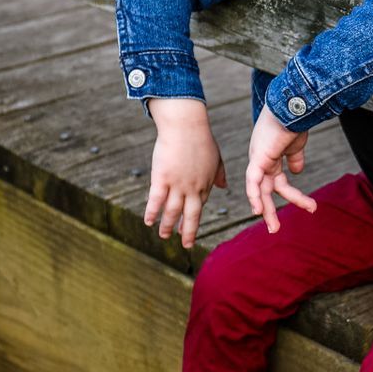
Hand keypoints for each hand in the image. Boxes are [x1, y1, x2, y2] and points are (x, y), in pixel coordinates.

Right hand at [144, 98, 226, 248]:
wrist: (186, 126)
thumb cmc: (201, 138)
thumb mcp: (215, 157)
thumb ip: (219, 173)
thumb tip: (224, 186)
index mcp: (205, 183)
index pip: (199, 205)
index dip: (193, 218)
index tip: (189, 227)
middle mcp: (193, 188)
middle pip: (191, 215)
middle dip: (188, 232)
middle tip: (186, 245)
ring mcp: (177, 184)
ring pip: (172, 211)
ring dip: (168, 226)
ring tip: (164, 236)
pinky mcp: (162, 178)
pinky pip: (156, 200)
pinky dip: (152, 212)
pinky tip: (148, 222)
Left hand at [246, 109, 318, 232]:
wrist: (295, 107)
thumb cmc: (295, 121)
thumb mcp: (296, 144)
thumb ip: (295, 158)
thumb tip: (297, 172)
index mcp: (270, 158)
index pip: (277, 182)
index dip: (289, 195)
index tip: (308, 206)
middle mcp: (261, 160)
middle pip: (264, 190)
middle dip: (270, 211)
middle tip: (275, 229)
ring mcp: (259, 159)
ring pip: (260, 191)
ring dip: (267, 210)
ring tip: (275, 228)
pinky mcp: (259, 158)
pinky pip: (253, 181)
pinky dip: (254, 196)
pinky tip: (259, 211)